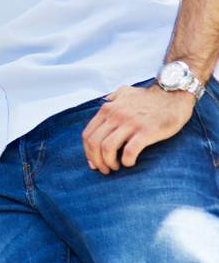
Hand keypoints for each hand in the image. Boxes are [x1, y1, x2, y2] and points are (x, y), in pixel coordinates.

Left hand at [81, 83, 195, 173]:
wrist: (174, 94)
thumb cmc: (149, 97)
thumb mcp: (124, 92)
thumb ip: (111, 99)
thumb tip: (102, 105)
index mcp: (107, 109)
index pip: (87, 134)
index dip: (88, 152)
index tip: (94, 161)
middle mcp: (115, 115)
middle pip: (94, 143)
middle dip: (96, 160)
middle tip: (104, 169)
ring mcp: (130, 123)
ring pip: (107, 148)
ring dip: (109, 163)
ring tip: (116, 167)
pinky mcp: (146, 132)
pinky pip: (129, 151)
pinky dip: (126, 161)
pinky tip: (130, 163)